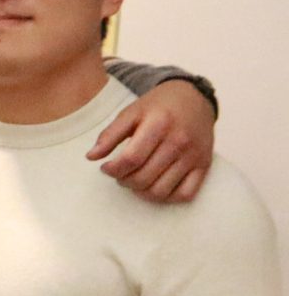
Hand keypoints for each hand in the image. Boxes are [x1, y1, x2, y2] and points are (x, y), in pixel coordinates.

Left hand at [89, 80, 213, 203]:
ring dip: (141, 191)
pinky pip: (185, 194)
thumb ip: (109, 135)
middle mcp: (179, 141)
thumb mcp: (131, 112)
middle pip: (144, 178)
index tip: (106, 168)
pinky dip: (167, 197)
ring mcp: (193, 156)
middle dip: (124, 180)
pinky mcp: (204, 165)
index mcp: (159, 124)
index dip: (112, 169)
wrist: (193, 98)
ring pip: (161, 190)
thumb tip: (91, 157)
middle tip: (120, 173)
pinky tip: (155, 186)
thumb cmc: (158, 106)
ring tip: (135, 179)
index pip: (131, 159)